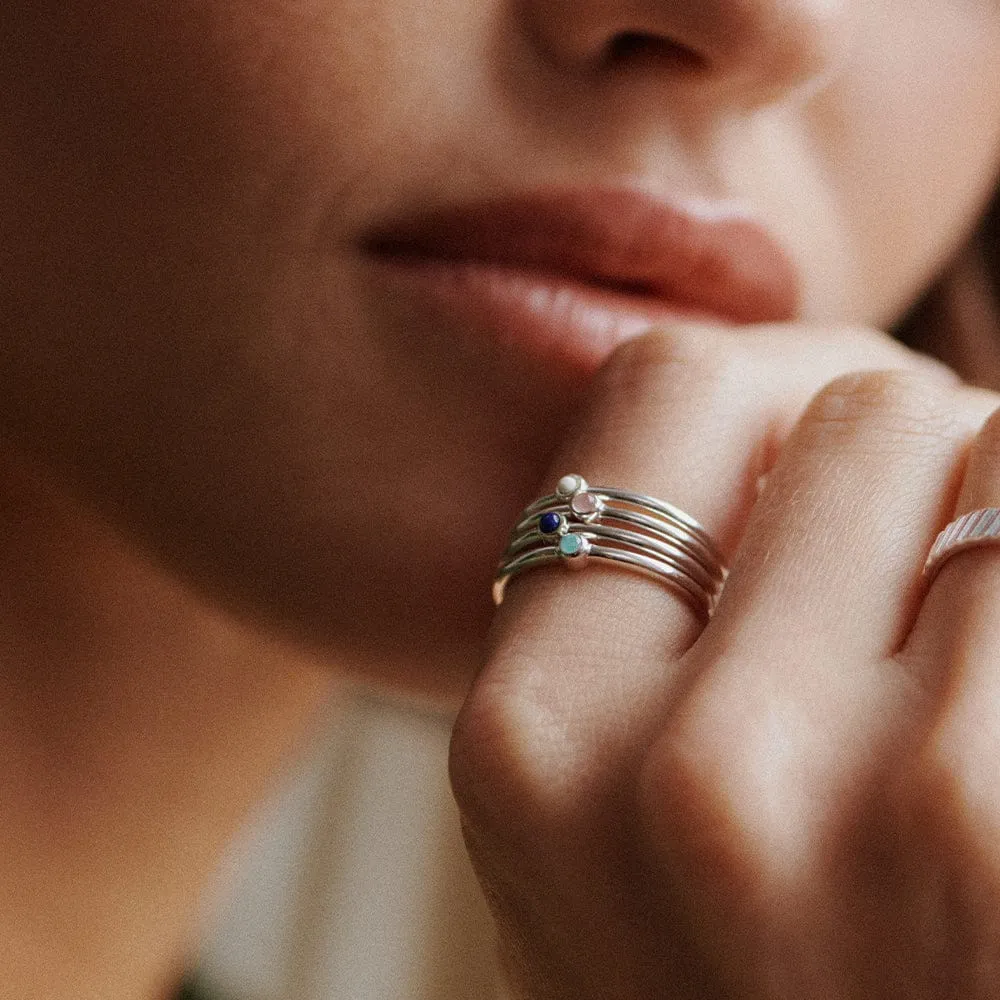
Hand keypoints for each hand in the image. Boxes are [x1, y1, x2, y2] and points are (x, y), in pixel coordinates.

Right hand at [450, 322, 999, 998]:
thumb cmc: (733, 984)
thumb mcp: (589, 807)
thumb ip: (623, 605)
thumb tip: (760, 386)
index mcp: (533, 741)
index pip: (667, 387)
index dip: (756, 407)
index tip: (803, 481)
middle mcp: (690, 774)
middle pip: (866, 410)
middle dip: (907, 471)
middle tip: (915, 594)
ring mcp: (905, 817)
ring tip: (972, 668)